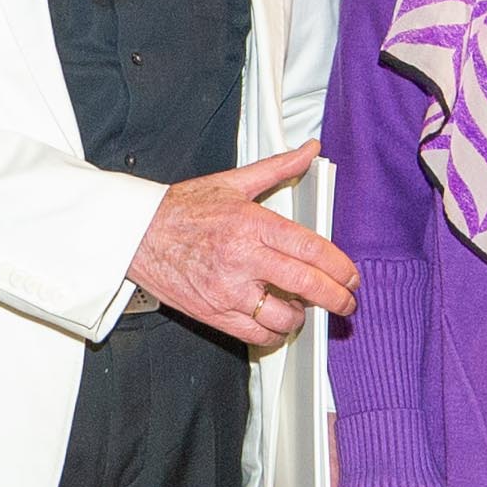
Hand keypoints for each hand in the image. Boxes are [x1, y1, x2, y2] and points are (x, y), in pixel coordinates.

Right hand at [129, 141, 358, 349]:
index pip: (311, 250)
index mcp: (251, 224)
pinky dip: (273, 332)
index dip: (340, 268)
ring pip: (283, 317)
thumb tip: (309, 151)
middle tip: (346, 302)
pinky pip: (256, 335)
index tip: (350, 276)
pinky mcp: (213, 313)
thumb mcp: (232, 182)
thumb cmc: (181, 209)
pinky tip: (275, 319)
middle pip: (306, 286)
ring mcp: (227, 290)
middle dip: (336, 299)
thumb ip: (278, 167)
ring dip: (301, 316)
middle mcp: (241, 258)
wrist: (135, 235)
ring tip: (302, 307)